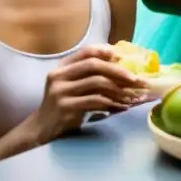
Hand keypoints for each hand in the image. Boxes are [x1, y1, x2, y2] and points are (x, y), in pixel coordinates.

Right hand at [28, 44, 148, 143]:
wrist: (42, 128)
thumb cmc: (64, 105)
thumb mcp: (73, 86)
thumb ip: (90, 75)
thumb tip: (123, 65)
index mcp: (62, 67)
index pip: (86, 52)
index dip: (106, 51)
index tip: (124, 57)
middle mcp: (58, 76)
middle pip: (94, 65)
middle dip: (119, 71)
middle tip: (137, 79)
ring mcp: (60, 92)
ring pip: (97, 83)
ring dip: (120, 89)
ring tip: (133, 96)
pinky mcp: (65, 107)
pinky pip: (95, 101)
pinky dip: (112, 102)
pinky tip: (122, 106)